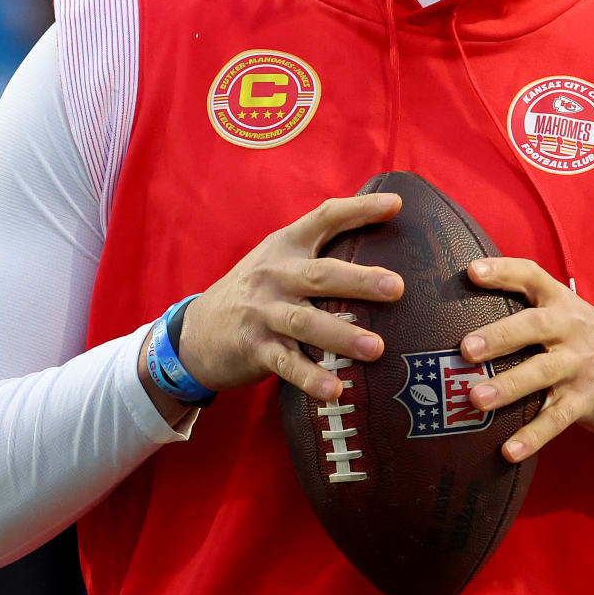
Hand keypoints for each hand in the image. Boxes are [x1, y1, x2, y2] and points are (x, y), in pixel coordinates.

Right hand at [173, 193, 406, 401]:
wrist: (196, 331)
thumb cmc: (255, 292)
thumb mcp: (277, 261)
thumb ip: (316, 252)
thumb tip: (379, 245)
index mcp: (285, 246)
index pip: (324, 218)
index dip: (359, 209)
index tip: (395, 204)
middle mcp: (275, 275)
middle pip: (320, 275)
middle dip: (360, 281)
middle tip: (397, 287)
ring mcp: (263, 312)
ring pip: (305, 322)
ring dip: (342, 335)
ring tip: (376, 348)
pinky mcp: (255, 348)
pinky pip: (287, 364)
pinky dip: (311, 377)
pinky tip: (335, 390)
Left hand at [460, 258, 593, 476]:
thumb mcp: (571, 319)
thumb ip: (531, 314)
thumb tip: (464, 319)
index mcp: (562, 303)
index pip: (531, 276)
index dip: (502, 271)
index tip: (471, 272)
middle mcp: (572, 329)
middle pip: (534, 325)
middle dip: (499, 336)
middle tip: (466, 349)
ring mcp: (581, 365)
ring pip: (542, 373)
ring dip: (508, 386)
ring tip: (476, 400)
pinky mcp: (588, 400)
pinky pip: (556, 419)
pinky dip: (532, 436)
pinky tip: (508, 452)